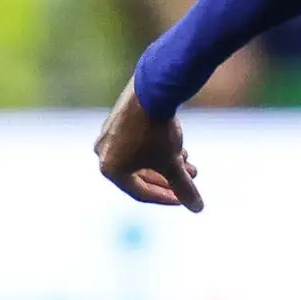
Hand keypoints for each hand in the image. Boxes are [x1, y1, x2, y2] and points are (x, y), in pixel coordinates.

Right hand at [96, 83, 202, 209]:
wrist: (151, 90)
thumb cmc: (157, 131)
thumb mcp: (172, 164)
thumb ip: (183, 188)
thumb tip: (197, 208)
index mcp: (110, 170)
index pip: (141, 193)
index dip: (166, 198)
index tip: (184, 199)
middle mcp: (103, 154)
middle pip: (141, 176)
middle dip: (169, 179)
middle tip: (191, 178)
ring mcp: (108, 135)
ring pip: (142, 158)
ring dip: (166, 163)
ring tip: (189, 162)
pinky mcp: (117, 120)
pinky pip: (137, 143)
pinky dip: (157, 149)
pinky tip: (179, 148)